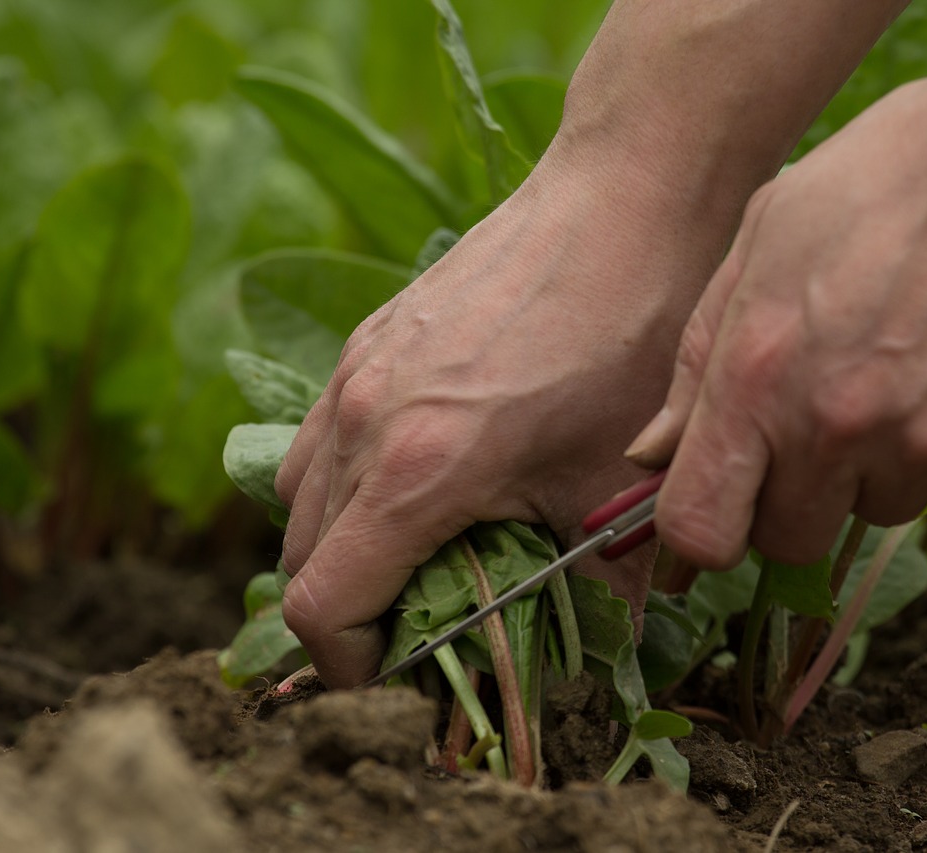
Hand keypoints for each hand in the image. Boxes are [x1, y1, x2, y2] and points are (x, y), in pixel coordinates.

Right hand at [274, 156, 726, 687]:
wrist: (624, 206)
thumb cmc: (630, 345)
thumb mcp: (618, 489)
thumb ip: (599, 593)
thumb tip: (602, 662)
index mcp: (416, 473)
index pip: (319, 607)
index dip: (349, 662)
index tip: (399, 670)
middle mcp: (361, 421)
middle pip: (297, 560)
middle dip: (349, 611)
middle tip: (423, 619)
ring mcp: (354, 371)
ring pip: (299, 497)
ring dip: (340, 546)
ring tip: (419, 551)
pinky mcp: (367, 338)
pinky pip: (322, 435)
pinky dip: (345, 482)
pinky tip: (421, 472)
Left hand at [626, 51, 926, 568]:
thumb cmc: (885, 174)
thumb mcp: (762, 238)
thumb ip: (697, 357)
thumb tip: (652, 453)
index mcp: (754, 372)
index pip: (698, 528)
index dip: (701, 536)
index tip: (723, 510)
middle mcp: (832, 422)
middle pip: (789, 540)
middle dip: (795, 495)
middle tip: (826, 420)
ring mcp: (926, 440)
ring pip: (879, 518)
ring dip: (882, 472)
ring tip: (909, 378)